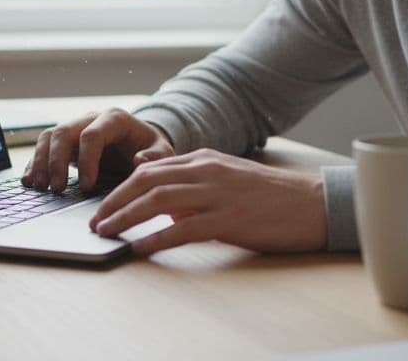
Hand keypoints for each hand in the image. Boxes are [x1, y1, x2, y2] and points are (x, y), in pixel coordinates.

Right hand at [21, 108, 174, 192]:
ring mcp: (76, 129)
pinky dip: (35, 163)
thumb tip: (139, 160)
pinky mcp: (66, 143)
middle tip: (57, 189)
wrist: (142, 144)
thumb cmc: (151, 149)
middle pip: (64, 132)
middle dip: (56, 161)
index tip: (88, 187)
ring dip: (41, 162)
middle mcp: (91, 119)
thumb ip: (156, 156)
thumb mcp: (163, 152)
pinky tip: (30, 182)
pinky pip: (44, 147)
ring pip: (49, 137)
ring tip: (39, 187)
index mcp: (115, 119)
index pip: (92, 135)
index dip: (87, 161)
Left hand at [89, 149, 326, 255]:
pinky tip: (139, 249)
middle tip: (94, 222)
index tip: (101, 206)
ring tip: (106, 234)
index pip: (150, 169)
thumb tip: (160, 204)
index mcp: (205, 159)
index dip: (120, 188)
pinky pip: (183, 229)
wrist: (314, 204)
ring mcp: (218, 194)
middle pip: (146, 181)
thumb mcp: (227, 180)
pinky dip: (155, 238)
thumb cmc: (271, 197)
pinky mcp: (230, 219)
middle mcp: (207, 170)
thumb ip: (194, 186)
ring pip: (158, 200)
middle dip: (114, 202)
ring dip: (125, 217)